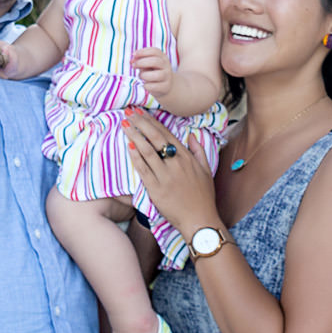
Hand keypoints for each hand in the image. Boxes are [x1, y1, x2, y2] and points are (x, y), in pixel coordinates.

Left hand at [124, 107, 220, 239]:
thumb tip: (192, 136)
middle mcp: (175, 164)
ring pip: (146, 151)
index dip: (153, 122)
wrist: (200, 220)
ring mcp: (165, 176)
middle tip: (129, 111)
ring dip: (134, 136)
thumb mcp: (206, 170)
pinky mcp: (155, 189)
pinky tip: (128, 146)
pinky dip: (135, 157)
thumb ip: (199, 151)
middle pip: (155, 138)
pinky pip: (143, 169)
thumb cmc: (203, 196)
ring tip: (125, 124)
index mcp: (186, 158)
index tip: (142, 112)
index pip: (166, 134)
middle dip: (141, 123)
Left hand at [131, 46, 172, 98]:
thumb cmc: (153, 72)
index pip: (155, 51)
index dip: (143, 52)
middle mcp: (166, 66)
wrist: (166, 86)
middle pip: (155, 61)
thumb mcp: (148, 65)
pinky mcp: (165, 87)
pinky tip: (145, 85)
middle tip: (133, 66)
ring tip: (141, 76)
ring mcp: (167, 77)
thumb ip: (140, 61)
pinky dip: (146, 85)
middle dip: (141, 62)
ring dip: (144, 75)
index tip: (133, 55)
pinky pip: (154, 86)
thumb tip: (132, 61)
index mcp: (162, 57)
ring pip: (156, 75)